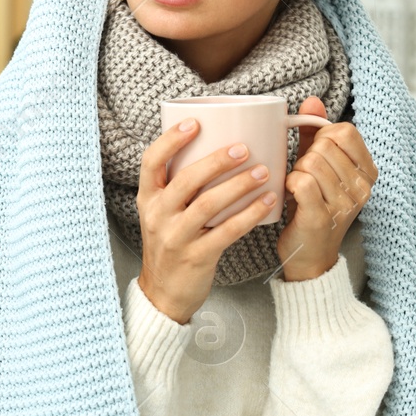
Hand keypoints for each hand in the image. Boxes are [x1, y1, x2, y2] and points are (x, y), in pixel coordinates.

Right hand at [135, 118, 281, 323]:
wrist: (163, 294)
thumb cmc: (170, 245)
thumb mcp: (161, 213)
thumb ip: (178, 187)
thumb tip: (214, 147)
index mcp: (148, 199)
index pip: (151, 162)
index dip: (171, 139)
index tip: (195, 121)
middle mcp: (157, 215)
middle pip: (185, 180)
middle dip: (216, 161)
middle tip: (244, 148)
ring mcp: (175, 237)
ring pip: (208, 205)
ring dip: (238, 185)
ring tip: (263, 171)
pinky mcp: (196, 256)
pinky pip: (226, 231)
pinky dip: (249, 214)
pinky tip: (267, 202)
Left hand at [276, 96, 377, 281]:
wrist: (309, 255)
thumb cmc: (312, 206)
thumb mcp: (318, 167)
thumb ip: (314, 134)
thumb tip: (312, 100)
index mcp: (368, 171)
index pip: (344, 131)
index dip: (322, 137)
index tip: (315, 154)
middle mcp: (362, 187)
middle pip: (324, 146)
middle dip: (306, 157)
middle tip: (305, 178)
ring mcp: (345, 203)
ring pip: (310, 163)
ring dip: (295, 172)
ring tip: (298, 189)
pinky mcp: (322, 217)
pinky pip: (300, 181)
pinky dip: (289, 184)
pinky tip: (291, 196)